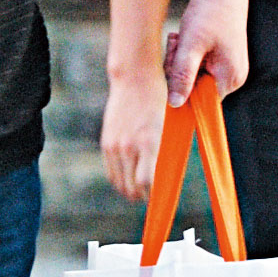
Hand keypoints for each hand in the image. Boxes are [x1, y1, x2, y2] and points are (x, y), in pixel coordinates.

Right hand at [99, 68, 166, 205]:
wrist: (135, 79)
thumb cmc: (162, 101)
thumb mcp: (171, 127)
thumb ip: (169, 152)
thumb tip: (169, 177)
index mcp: (149, 142)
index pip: (147, 182)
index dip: (154, 194)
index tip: (163, 197)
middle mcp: (129, 146)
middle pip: (131, 187)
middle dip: (143, 196)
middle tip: (152, 197)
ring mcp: (115, 145)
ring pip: (119, 182)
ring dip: (130, 190)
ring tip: (140, 192)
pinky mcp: (107, 142)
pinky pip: (111, 171)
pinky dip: (120, 180)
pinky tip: (129, 179)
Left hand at [163, 0, 247, 110]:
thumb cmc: (208, 15)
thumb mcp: (190, 46)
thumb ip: (183, 76)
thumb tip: (176, 104)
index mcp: (229, 78)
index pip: (201, 103)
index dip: (182, 90)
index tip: (174, 68)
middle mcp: (232, 77)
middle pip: (193, 88)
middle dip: (178, 69)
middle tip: (178, 45)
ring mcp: (227, 69)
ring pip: (190, 76)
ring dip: (178, 58)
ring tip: (182, 37)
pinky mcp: (219, 60)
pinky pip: (194, 65)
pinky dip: (184, 53)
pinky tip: (186, 36)